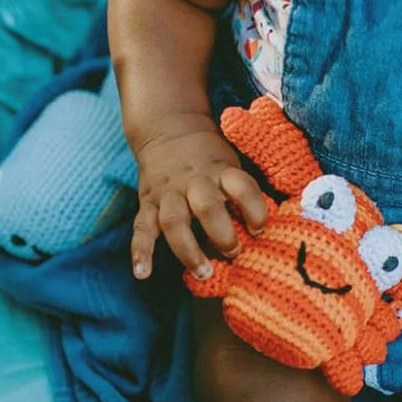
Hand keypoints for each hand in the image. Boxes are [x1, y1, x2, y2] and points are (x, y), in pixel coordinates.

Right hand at [131, 120, 267, 279]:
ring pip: (174, 222)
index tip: (260, 229)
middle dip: (222, 234)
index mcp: (221, 171)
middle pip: (207, 207)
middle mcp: (194, 181)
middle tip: (234, 252)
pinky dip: (140, 252)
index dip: (255, 209)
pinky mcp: (147, 202)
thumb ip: (241, 194)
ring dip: (189, 251)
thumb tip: (260, 233)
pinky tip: (142, 272)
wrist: (168, 128)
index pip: (242, 187)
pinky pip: (141, 228)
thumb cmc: (210, 159)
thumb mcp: (231, 165)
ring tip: (204, 273)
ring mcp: (168, 192)